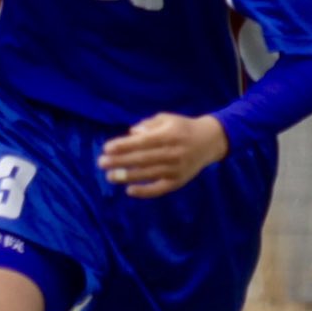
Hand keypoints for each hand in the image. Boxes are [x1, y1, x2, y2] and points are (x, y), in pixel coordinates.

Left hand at [97, 113, 228, 198]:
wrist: (209, 141)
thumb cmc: (182, 127)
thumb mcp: (167, 119)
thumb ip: (148, 125)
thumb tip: (131, 134)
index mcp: (169, 135)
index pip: (142, 142)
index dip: (124, 146)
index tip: (106, 148)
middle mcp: (173, 152)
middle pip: (142, 159)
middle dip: (120, 161)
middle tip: (101, 163)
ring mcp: (176, 169)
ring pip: (148, 174)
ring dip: (127, 176)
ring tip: (110, 176)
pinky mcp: (179, 181)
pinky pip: (160, 189)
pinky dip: (145, 191)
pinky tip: (129, 190)